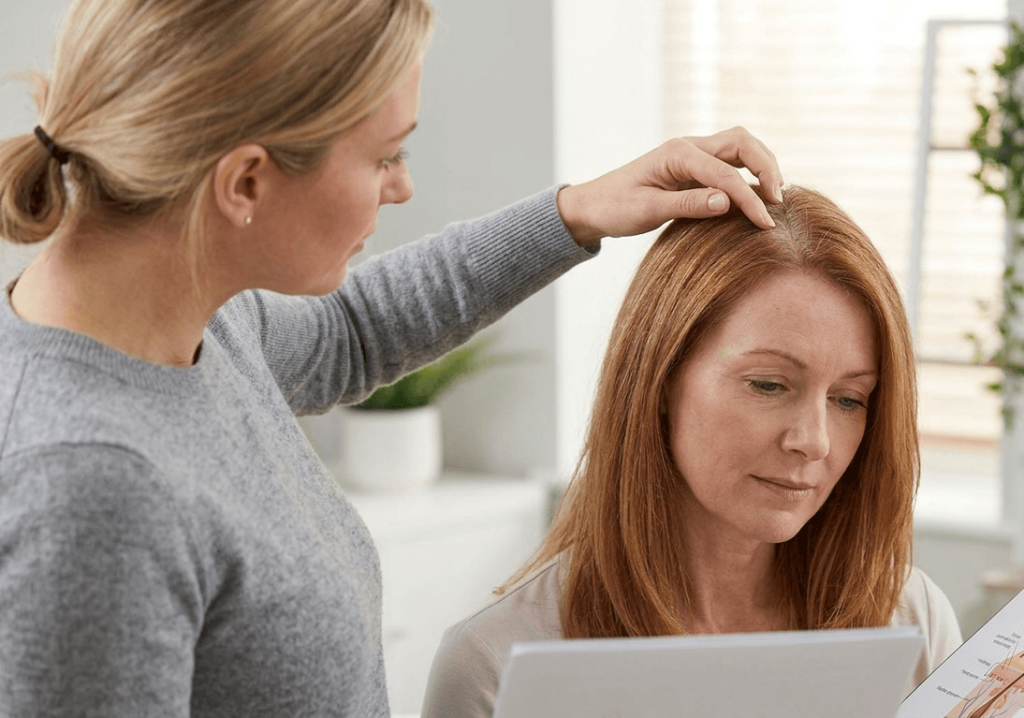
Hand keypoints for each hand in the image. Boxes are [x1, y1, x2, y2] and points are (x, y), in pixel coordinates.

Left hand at [556, 127, 783, 248]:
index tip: (766, 224)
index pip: (726, 174)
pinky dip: (750, 173)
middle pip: (743, 143)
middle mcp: (689, 147)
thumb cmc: (615, 208)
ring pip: (741, 148)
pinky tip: (758, 196)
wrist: (593, 205)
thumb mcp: (647, 211)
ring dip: (762, 167)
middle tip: (778, 202)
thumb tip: (726, 202)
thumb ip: (687, 205)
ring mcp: (693, 154)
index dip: (750, 199)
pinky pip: (731, 162)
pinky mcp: (694, 167)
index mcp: (677, 153)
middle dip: (767, 168)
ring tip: (775, 197)